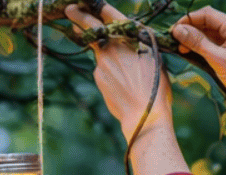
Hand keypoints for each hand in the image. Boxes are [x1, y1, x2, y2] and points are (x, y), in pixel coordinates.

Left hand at [67, 4, 173, 144]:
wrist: (143, 113)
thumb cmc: (156, 85)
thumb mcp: (153, 57)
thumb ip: (137, 45)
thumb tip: (126, 41)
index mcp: (131, 38)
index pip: (110, 16)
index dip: (98, 8)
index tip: (86, 2)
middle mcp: (113, 47)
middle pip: (92, 28)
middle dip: (79, 17)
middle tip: (69, 9)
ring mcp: (102, 62)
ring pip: (97, 48)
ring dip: (89, 39)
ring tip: (77, 29)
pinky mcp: (98, 76)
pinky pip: (101, 66)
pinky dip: (106, 66)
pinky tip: (116, 75)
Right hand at [168, 7, 225, 113]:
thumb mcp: (217, 59)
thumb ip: (197, 42)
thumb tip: (179, 30)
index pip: (207, 14)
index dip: (188, 20)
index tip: (174, 32)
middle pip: (211, 22)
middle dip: (192, 31)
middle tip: (177, 44)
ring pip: (216, 33)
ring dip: (199, 40)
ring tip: (185, 51)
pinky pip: (222, 42)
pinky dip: (209, 47)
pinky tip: (199, 55)